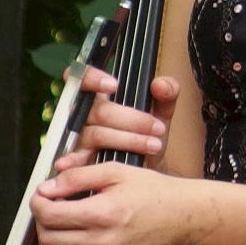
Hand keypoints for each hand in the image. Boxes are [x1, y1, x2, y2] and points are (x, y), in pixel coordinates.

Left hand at [30, 161, 209, 244]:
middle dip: (44, 221)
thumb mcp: (117, 171)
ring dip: (57, 244)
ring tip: (71, 228)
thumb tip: (48, 188)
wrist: (187, 216)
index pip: (48, 215)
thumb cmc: (155, 191)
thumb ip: (78, 177)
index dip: (38, 202)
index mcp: (103, 212)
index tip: (43, 196)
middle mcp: (105, 242)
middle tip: (55, 209)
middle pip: (48, 239)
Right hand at [51, 66, 177, 172]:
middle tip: (159, 129)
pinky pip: (79, 160)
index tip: (114, 85)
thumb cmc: (148, 133)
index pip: (81, 78)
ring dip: (129, 140)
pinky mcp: (78, 162)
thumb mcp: (163, 110)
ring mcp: (77, 139)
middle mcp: (82, 116)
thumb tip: (159, 84)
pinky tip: (101, 165)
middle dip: (132, 119)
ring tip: (154, 146)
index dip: (91, 77)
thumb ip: (167, 92)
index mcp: (99, 98)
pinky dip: (85, 161)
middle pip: (99, 111)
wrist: (149, 167)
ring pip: (97, 134)